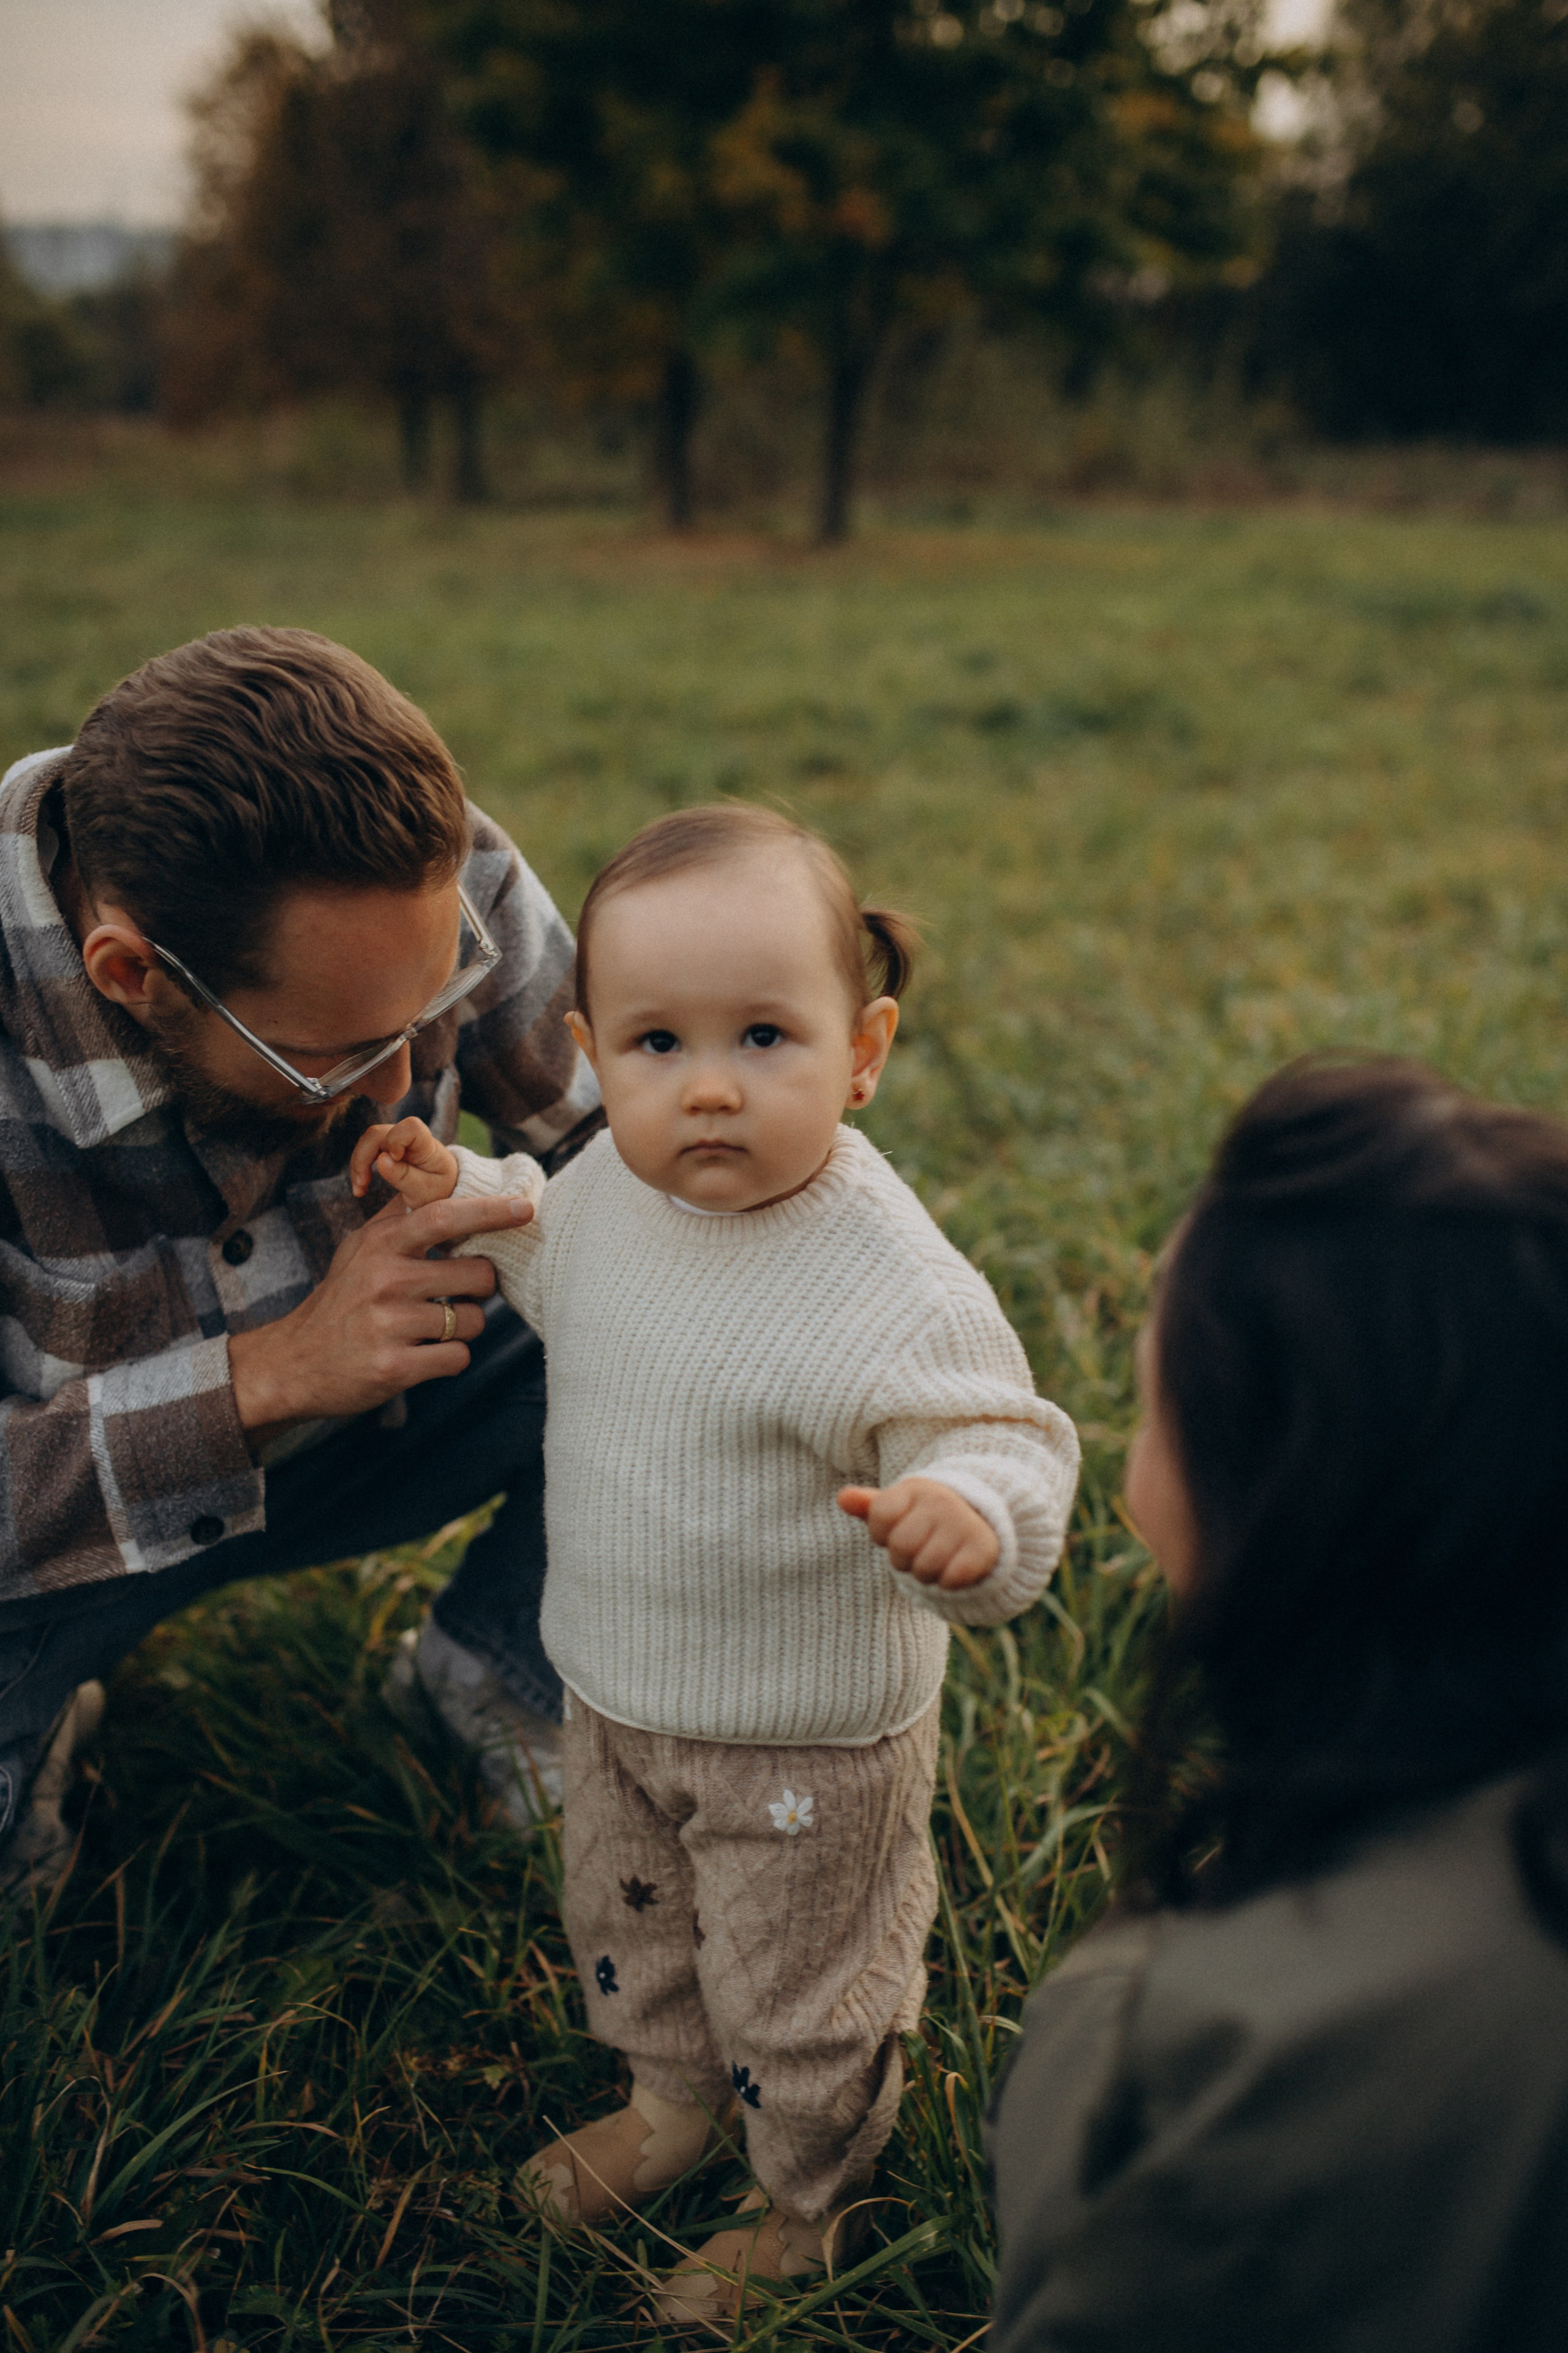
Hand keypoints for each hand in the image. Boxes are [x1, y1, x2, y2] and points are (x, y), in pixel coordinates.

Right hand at [228, 1189, 534, 1438]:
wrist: (294, 1363)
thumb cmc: (340, 1300)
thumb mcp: (359, 1249)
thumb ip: (397, 1216)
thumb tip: (434, 1177)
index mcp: (381, 1245)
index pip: (443, 1217)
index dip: (488, 1211)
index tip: (524, 1208)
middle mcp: (385, 1279)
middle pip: (476, 1275)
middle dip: (482, 1287)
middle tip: (460, 1294)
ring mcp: (388, 1324)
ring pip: (471, 1320)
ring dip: (464, 1326)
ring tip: (435, 1328)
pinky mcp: (393, 1367)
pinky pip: (457, 1358)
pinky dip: (451, 1358)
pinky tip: (424, 1354)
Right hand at [350, 1116, 459, 1207]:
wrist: (441, 1188)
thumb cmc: (437, 1189)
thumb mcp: (424, 1191)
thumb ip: (404, 1176)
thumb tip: (380, 1160)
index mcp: (426, 1145)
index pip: (411, 1127)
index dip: (396, 1139)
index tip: (395, 1159)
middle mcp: (409, 1138)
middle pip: (378, 1133)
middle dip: (364, 1157)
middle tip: (362, 1185)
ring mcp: (397, 1140)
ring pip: (368, 1140)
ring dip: (359, 1163)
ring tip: (360, 1190)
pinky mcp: (387, 1147)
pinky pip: (367, 1149)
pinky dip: (360, 1166)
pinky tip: (361, 1186)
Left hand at [838, 1476, 999, 1590]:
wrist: (979, 1519)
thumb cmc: (924, 1518)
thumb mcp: (897, 1508)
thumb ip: (869, 1506)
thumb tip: (842, 1498)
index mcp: (914, 1489)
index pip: (880, 1517)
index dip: (882, 1534)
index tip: (897, 1529)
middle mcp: (940, 1502)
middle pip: (900, 1547)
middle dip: (903, 1558)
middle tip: (918, 1548)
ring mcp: (964, 1523)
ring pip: (924, 1569)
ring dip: (925, 1573)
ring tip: (936, 1557)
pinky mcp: (983, 1549)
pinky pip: (950, 1581)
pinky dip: (948, 1582)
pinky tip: (955, 1566)